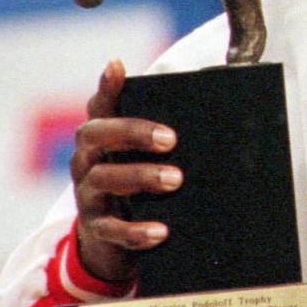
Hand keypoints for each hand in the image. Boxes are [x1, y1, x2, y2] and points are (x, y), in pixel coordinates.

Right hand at [71, 59, 182, 281]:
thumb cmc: (139, 184)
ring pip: (103, 178)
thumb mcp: (147, 156)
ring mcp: (88, 193)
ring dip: (141, 176)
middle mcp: (87, 159)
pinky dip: (135, 230)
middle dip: (132, 132)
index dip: (106, 86)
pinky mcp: (95, 228)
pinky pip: (110, 229)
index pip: (100, 105)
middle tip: (171, 139)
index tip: (117, 66)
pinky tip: (161, 231)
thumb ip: (168, 132)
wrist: (113, 240)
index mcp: (102, 137)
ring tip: (175, 179)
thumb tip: (220, 106)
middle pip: (95, 135)